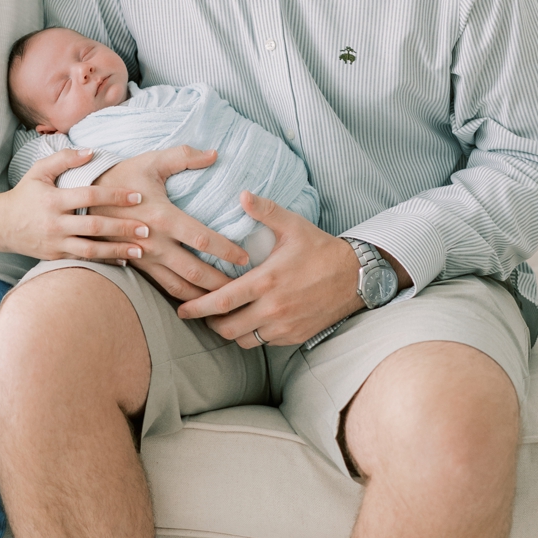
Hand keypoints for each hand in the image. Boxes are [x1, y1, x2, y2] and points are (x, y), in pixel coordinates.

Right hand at [0, 147, 153, 261]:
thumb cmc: (24, 194)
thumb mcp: (39, 171)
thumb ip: (65, 158)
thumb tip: (92, 151)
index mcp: (53, 200)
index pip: (90, 196)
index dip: (115, 196)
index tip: (138, 197)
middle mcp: (55, 223)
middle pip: (94, 227)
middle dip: (122, 228)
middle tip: (147, 228)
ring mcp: (55, 242)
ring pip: (90, 250)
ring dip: (117, 250)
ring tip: (141, 249)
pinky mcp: (54, 256)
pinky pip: (83, 260)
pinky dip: (104, 261)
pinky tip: (124, 260)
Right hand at [89, 146, 248, 299]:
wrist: (80, 198)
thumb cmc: (120, 176)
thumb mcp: (152, 161)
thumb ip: (184, 156)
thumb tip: (215, 153)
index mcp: (162, 216)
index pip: (202, 238)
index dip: (226, 250)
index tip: (245, 258)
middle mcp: (154, 242)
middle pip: (193, 271)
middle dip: (219, 283)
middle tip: (243, 289)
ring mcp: (143, 257)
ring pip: (177, 286)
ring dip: (201, 297)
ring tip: (223, 303)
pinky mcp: (134, 265)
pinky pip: (160, 287)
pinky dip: (180, 297)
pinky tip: (195, 304)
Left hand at [176, 193, 366, 345]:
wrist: (355, 276)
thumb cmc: (321, 248)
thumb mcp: (294, 225)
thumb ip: (266, 210)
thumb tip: (242, 194)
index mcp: (267, 281)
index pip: (222, 301)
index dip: (198, 308)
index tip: (182, 309)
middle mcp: (273, 308)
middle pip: (227, 327)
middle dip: (209, 323)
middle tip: (200, 314)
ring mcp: (284, 325)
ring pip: (243, 340)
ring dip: (230, 331)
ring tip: (224, 318)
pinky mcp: (294, 335)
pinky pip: (264, 343)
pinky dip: (253, 335)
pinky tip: (251, 321)